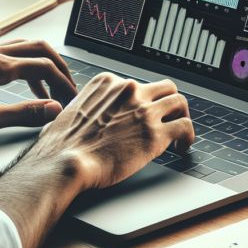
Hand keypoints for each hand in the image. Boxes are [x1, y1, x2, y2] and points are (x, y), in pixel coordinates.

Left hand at [0, 39, 77, 138]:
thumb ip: (22, 114)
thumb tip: (54, 109)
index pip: (43, 66)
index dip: (63, 82)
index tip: (73, 98)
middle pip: (36, 48)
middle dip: (58, 66)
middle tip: (69, 87)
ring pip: (19, 48)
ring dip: (39, 65)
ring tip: (48, 89)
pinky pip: (2, 53)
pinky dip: (19, 66)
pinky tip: (15, 83)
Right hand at [28, 73, 195, 189]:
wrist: (64, 163)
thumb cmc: (59, 145)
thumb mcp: (69, 112)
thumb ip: (85, 108)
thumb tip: (84, 117)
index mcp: (107, 83)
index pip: (136, 84)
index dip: (142, 101)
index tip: (142, 113)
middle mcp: (128, 91)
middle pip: (165, 87)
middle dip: (168, 103)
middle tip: (167, 118)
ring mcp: (143, 110)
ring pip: (180, 102)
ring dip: (182, 117)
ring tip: (179, 133)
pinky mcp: (155, 134)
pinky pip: (185, 126)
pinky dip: (188, 136)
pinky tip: (182, 147)